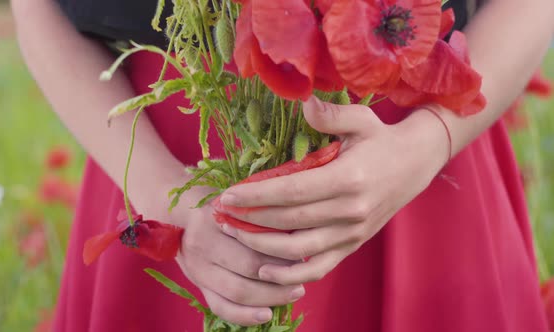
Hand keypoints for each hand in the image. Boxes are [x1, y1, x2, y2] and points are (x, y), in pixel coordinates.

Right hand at [169, 187, 305, 325]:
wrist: (180, 215)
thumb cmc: (220, 207)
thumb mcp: (237, 202)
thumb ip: (260, 217)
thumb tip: (298, 237)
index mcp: (216, 219)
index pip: (256, 238)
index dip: (283, 249)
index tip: (303, 252)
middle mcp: (204, 244)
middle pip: (249, 266)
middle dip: (281, 275)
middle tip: (303, 277)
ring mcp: (198, 268)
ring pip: (238, 291)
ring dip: (270, 296)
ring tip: (294, 294)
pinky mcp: (198, 285)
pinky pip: (221, 307)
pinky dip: (245, 316)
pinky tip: (266, 315)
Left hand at [214, 97, 448, 285]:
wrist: (415, 165)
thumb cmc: (381, 139)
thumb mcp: (360, 119)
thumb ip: (330, 114)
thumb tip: (302, 102)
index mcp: (348, 178)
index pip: (291, 191)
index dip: (256, 195)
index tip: (227, 194)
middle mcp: (350, 211)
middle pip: (288, 221)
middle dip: (249, 219)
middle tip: (220, 212)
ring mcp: (352, 233)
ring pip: (298, 249)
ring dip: (261, 246)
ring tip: (234, 233)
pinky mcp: (352, 245)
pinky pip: (319, 267)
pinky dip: (291, 273)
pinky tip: (265, 268)